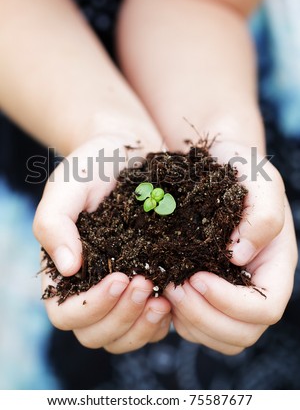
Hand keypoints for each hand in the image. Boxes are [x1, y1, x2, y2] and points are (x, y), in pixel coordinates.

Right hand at [34, 134, 170, 352]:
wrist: (129, 152)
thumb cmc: (93, 166)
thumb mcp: (67, 186)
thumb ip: (55, 224)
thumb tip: (66, 269)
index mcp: (64, 271)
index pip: (66, 314)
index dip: (92, 307)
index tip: (119, 277)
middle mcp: (90, 287)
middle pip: (96, 334)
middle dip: (122, 317)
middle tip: (146, 285)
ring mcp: (120, 291)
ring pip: (124, 336)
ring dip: (142, 326)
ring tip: (163, 298)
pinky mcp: (148, 285)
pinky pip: (150, 325)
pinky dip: (161, 322)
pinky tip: (174, 296)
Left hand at [164, 141, 296, 353]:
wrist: (218, 163)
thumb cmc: (242, 169)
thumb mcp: (261, 180)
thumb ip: (263, 216)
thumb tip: (240, 258)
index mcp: (273, 265)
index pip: (266, 308)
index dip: (233, 304)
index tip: (198, 277)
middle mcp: (254, 285)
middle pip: (242, 332)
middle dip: (206, 317)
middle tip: (175, 287)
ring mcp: (230, 291)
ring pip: (219, 336)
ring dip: (190, 321)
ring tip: (168, 287)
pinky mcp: (206, 291)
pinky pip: (197, 325)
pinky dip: (179, 318)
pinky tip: (164, 287)